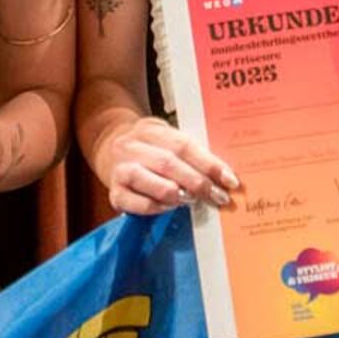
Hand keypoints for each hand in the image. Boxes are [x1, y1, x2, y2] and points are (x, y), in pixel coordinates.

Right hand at [93, 115, 238, 215]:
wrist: (108, 147)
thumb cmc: (150, 149)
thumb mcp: (166, 140)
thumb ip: (189, 153)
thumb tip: (223, 176)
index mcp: (150, 129)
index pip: (183, 145)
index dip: (209, 163)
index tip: (230, 180)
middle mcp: (131, 146)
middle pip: (168, 163)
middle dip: (198, 183)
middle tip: (219, 197)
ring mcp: (119, 169)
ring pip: (150, 181)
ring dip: (176, 193)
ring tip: (194, 200)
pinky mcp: (113, 193)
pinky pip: (135, 203)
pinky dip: (156, 207)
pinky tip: (171, 207)